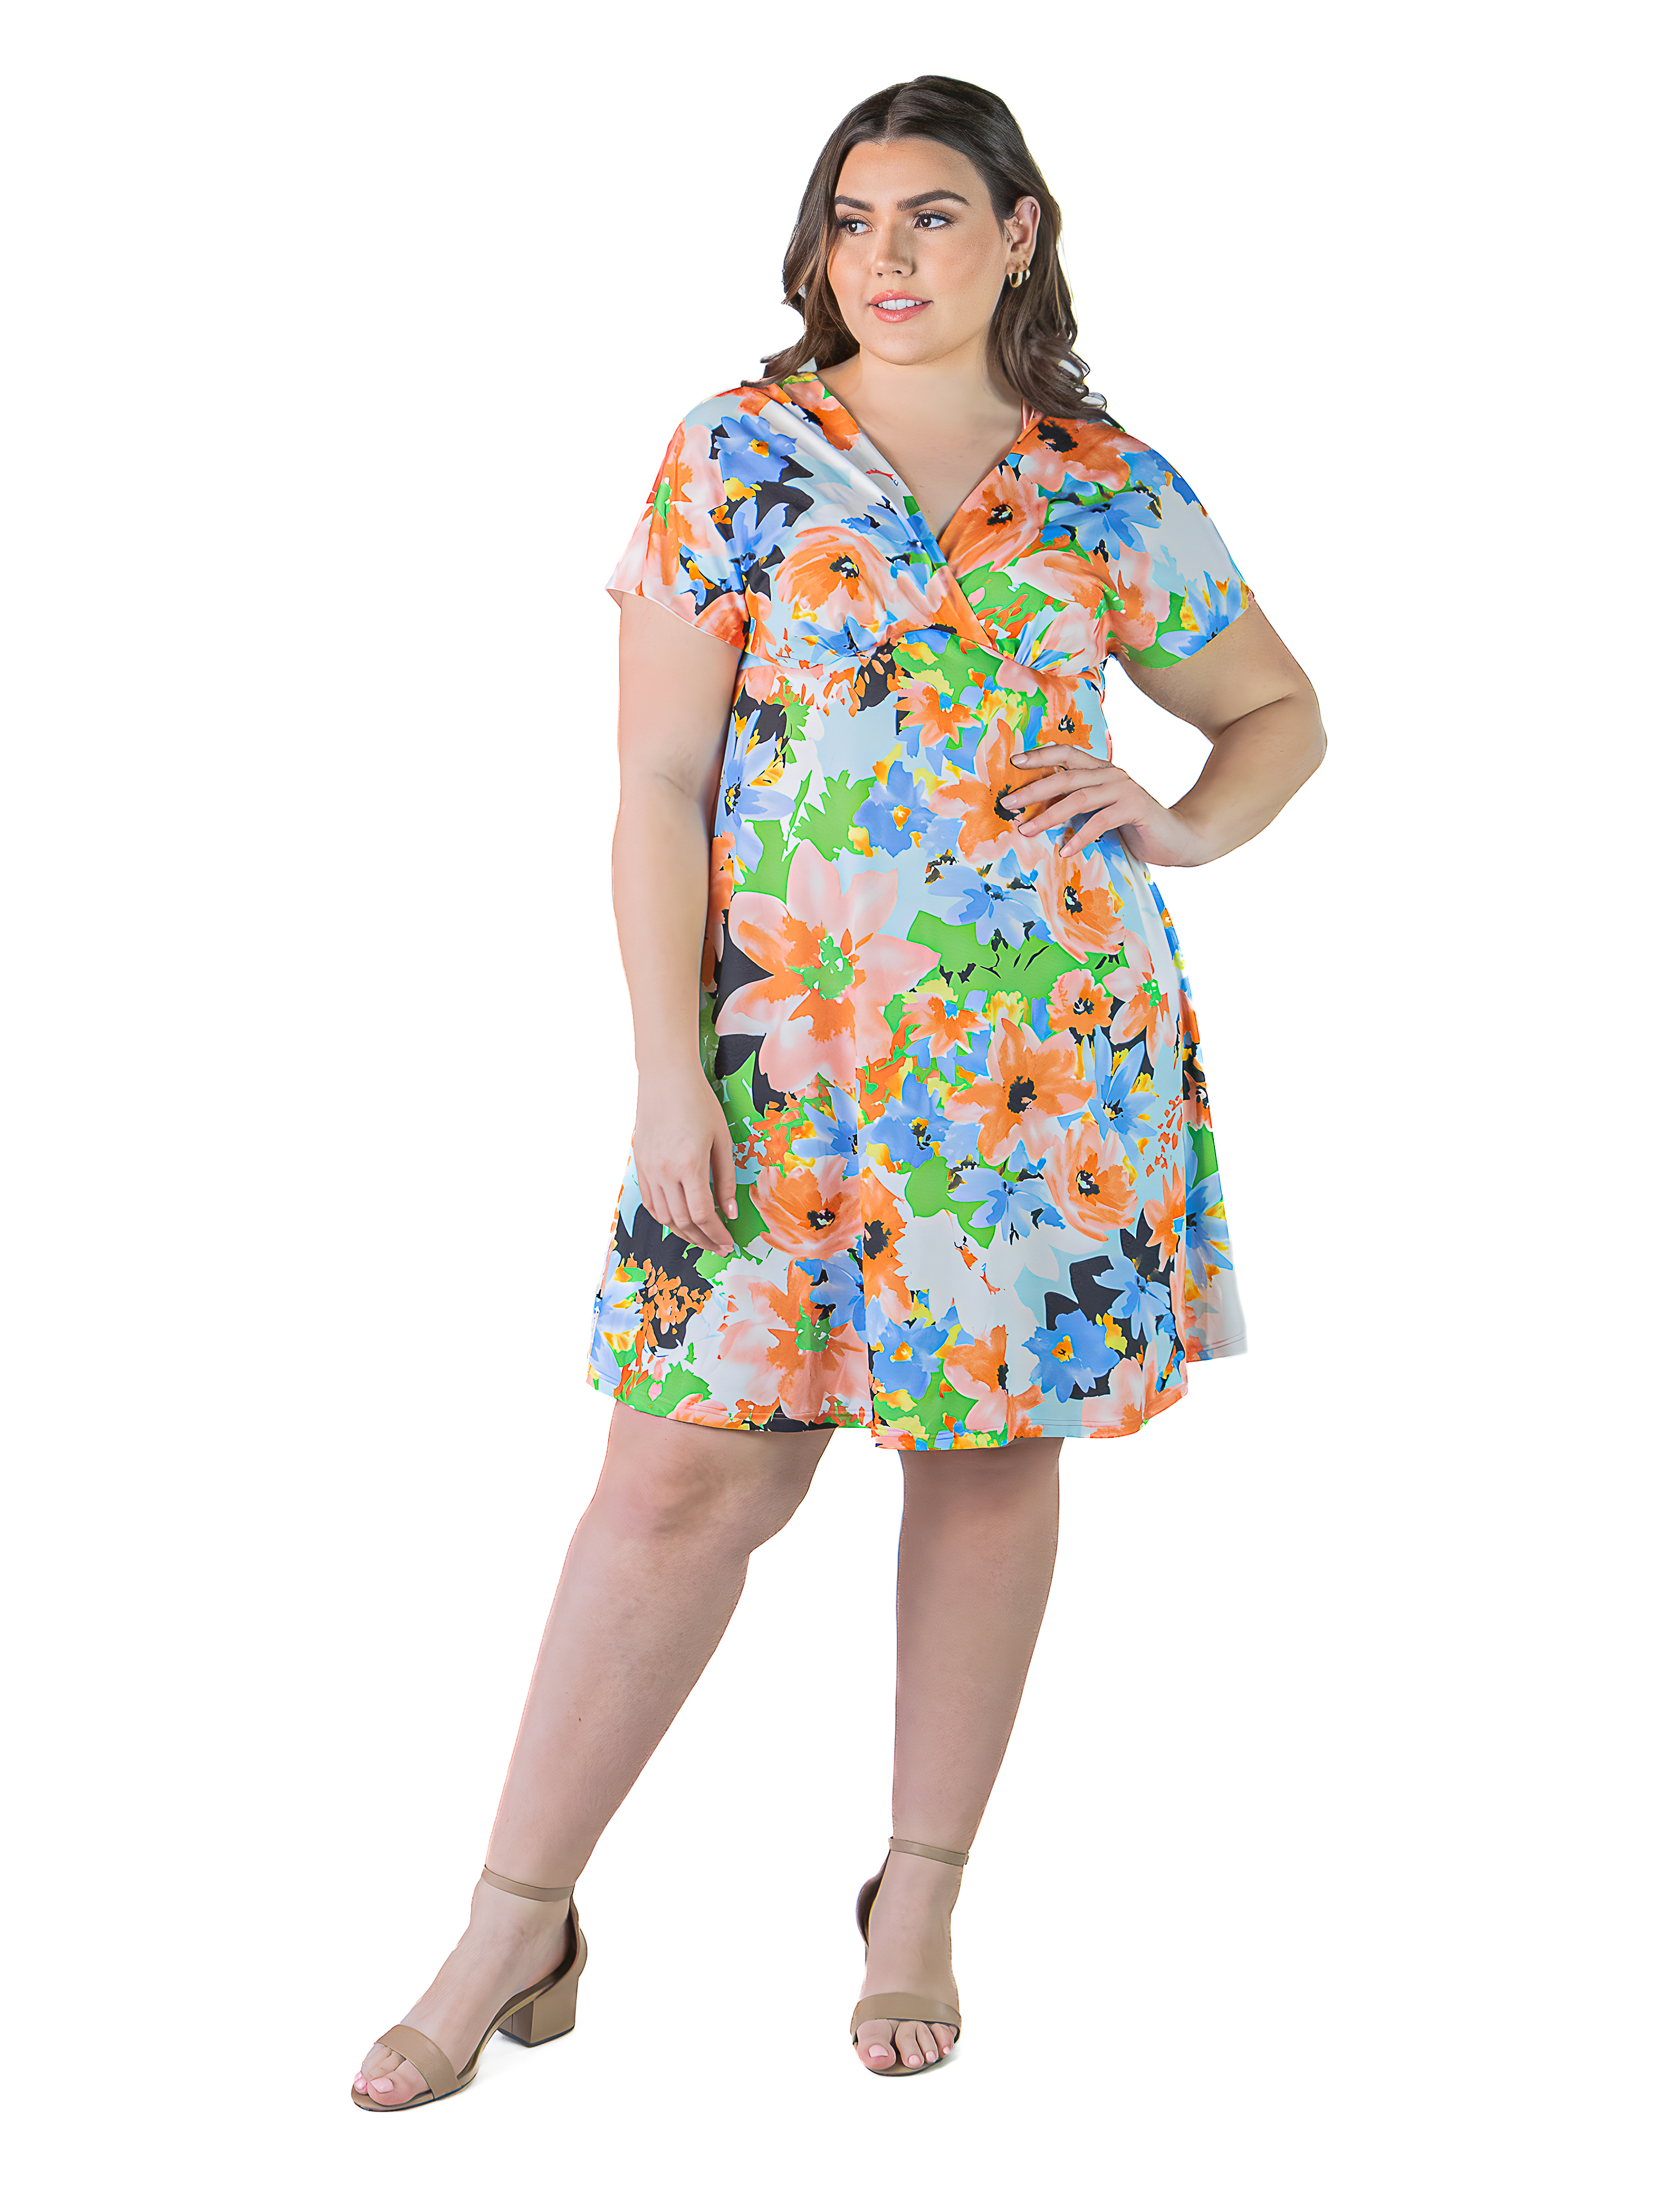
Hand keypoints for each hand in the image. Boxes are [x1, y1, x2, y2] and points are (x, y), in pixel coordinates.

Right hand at [632, 1072, 737, 1253]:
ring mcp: (648, 1170)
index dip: (716, 1234)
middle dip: (703, 1239)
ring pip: (663, 1217)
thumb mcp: (721, 1140)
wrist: (665, 1079)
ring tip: (700, 1237)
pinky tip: (678, 1220)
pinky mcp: (639, 1166)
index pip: (702, 1215)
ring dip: (683, 1233)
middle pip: (682, 1222)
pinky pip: (650, 1202)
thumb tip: (729, 1212)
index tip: (729, 1243)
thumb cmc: (698, 1103)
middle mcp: (664, 1172)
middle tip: (718, 1246)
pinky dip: (664, 1218)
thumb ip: (725, 1179)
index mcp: (689, 1165)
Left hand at [1008, 744, 1212, 867]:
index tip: (1015, 762)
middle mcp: (1111, 774)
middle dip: (1033, 790)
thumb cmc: (1133, 827)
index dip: (1040, 755)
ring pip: (1078, 798)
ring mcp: (1124, 790)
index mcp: (1101, 770)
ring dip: (1049, 815)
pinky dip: (1081, 837)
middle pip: (1065, 776)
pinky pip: (1101, 821)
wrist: (1177, 838)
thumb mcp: (1101, 811)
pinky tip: (1066, 851)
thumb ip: (1078, 805)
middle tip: (1009, 804)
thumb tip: (1038, 811)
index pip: (1067, 754)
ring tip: (1026, 830)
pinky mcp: (1135, 809)